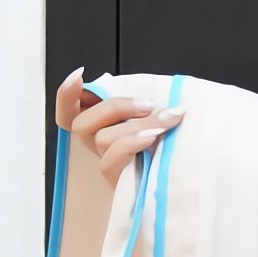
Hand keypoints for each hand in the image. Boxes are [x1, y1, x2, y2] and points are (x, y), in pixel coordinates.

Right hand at [55, 69, 183, 186]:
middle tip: (148, 104)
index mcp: (107, 125)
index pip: (70, 112)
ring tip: (166, 120)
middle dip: (115, 107)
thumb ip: (143, 105)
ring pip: (102, 138)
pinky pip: (110, 159)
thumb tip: (145, 91)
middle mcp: (101, 145)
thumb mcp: (159, 116)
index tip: (78, 75)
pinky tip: (153, 137)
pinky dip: (132, 143)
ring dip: (136, 125)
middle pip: (81, 124)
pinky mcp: (118, 181)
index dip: (66, 95)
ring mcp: (109, 164)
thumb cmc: (176, 142)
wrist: (191, 174)